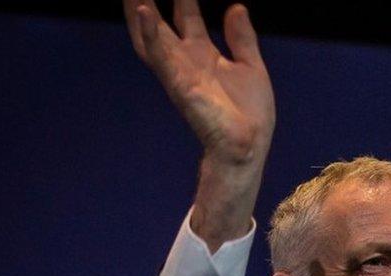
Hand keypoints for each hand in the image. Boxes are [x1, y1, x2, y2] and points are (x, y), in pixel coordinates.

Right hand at [124, 0, 275, 249]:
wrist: (248, 145)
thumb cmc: (249, 113)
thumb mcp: (251, 66)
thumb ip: (241, 38)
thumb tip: (236, 6)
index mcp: (204, 55)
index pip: (186, 17)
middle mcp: (186, 60)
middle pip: (160, 22)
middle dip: (148, 1)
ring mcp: (179, 71)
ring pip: (150, 35)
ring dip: (140, 10)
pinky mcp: (179, 83)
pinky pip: (159, 56)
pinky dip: (149, 33)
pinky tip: (141, 10)